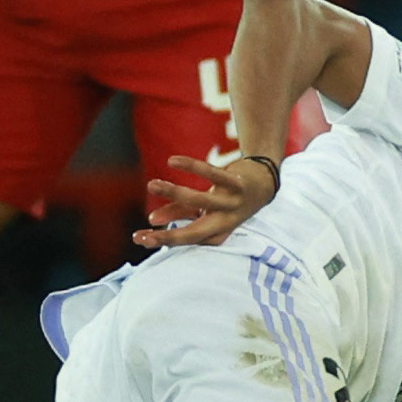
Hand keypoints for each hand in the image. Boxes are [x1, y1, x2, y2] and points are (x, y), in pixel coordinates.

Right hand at [133, 153, 275, 249]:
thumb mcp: (203, 209)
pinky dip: (192, 166)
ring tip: (152, 185)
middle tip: (140, 235)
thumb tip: (152, 220)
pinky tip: (172, 160)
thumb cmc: (226, 200)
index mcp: (216, 235)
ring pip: (200, 201)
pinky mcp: (237, 183)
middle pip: (194, 234)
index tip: (137, 238)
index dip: (161, 240)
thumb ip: (179, 213)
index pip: (186, 241)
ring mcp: (233, 204)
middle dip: (167, 236)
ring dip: (173, 194)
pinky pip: (212, 173)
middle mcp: (225, 223)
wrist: (263, 183)